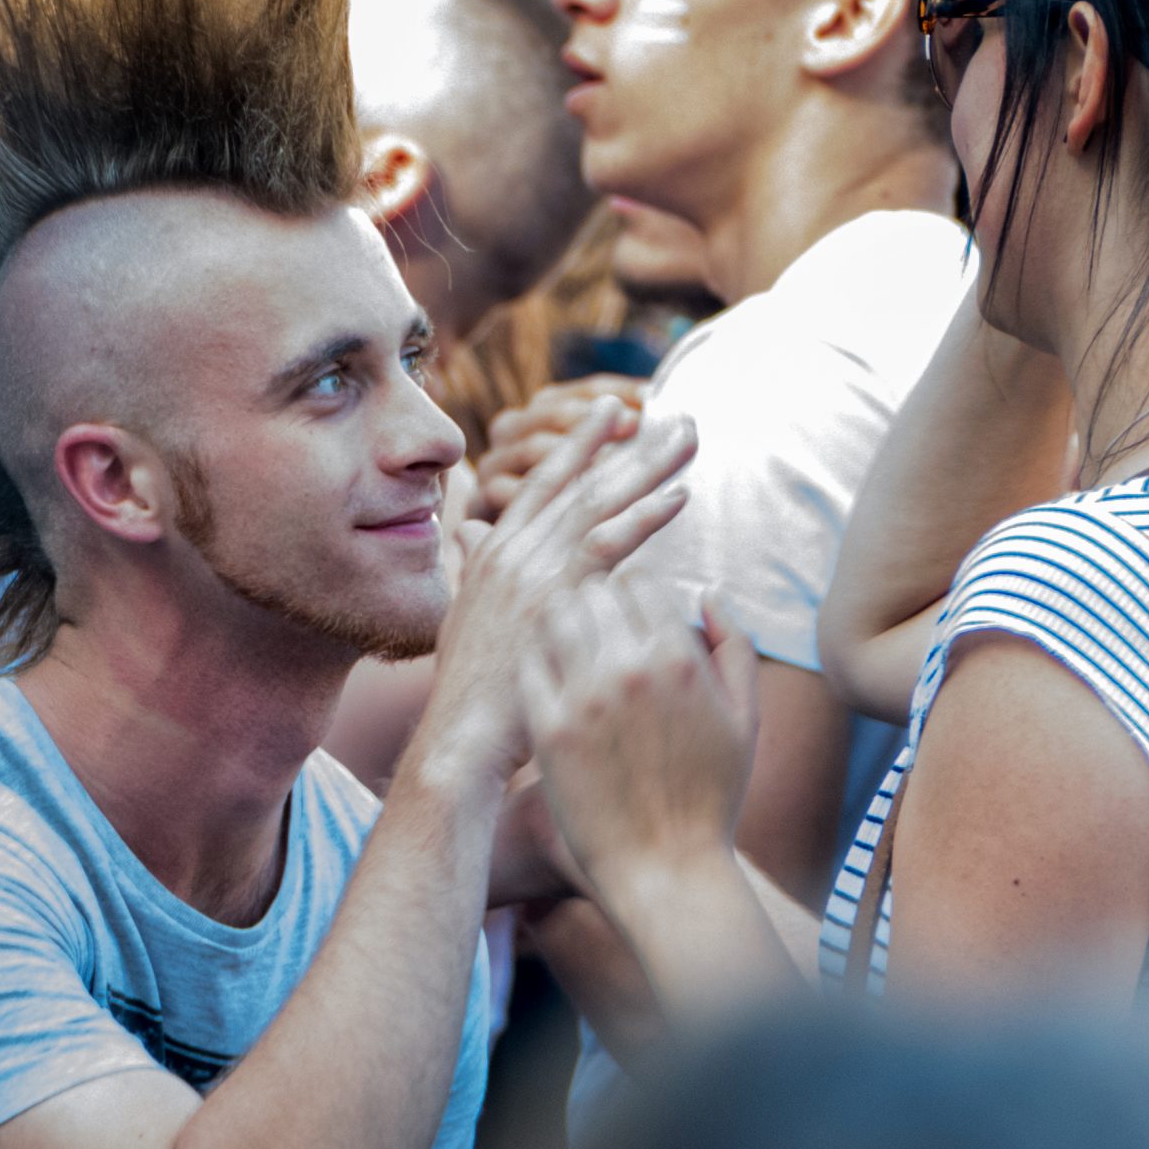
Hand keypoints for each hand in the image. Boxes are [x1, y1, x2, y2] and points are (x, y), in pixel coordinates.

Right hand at [415, 395, 696, 780]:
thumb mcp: (466, 612)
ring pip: (599, 502)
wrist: (461, 737)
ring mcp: (533, 572)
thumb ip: (475, 565)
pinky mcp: (557, 599)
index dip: (580, 444)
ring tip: (688, 438)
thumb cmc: (473, 688)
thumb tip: (470, 530)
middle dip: (628, 444)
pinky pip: (609, 544)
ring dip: (647, 467)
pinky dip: (645, 516)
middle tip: (670, 413)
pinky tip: (680, 496)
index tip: (612, 412)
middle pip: (580, 483)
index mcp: (494, 551)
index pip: (543, 482)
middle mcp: (512, 550)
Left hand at [519, 579, 757, 918]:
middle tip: (593, 631)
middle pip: (590, 590)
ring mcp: (583, 698)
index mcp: (679, 658)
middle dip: (593, 604)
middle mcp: (629, 668)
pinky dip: (536, 665)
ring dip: (560, 627)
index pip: (636, 581)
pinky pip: (528, 667)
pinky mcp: (548, 730)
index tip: (626, 614)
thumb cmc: (712, 795)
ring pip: (553, 618)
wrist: (666, 868)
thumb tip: (709, 592)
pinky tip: (549, 686)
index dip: (630, 594)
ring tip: (567, 652)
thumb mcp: (745, 717)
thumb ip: (735, 645)